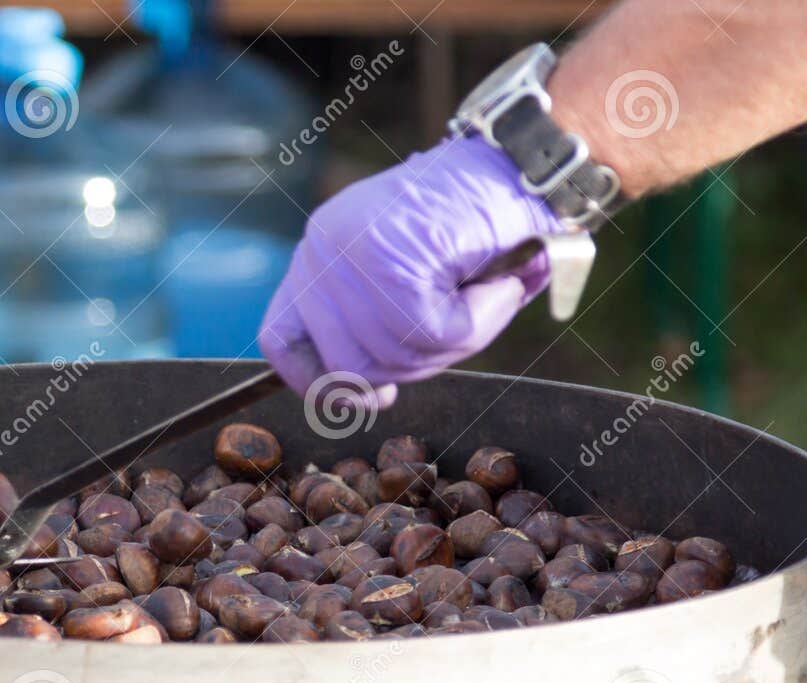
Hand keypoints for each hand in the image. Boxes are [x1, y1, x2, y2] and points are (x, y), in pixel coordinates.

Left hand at [259, 135, 558, 407]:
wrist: (527, 161)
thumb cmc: (481, 224)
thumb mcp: (412, 281)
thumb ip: (377, 330)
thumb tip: (368, 396)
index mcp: (320, 256)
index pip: (279, 338)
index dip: (317, 381)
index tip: (369, 394)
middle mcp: (322, 250)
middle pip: (346, 365)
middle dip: (411, 367)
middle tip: (460, 326)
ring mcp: (351, 253)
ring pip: (392, 356)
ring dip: (456, 342)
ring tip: (489, 293)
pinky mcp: (394, 258)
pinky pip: (433, 335)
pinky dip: (480, 321)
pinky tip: (500, 284)